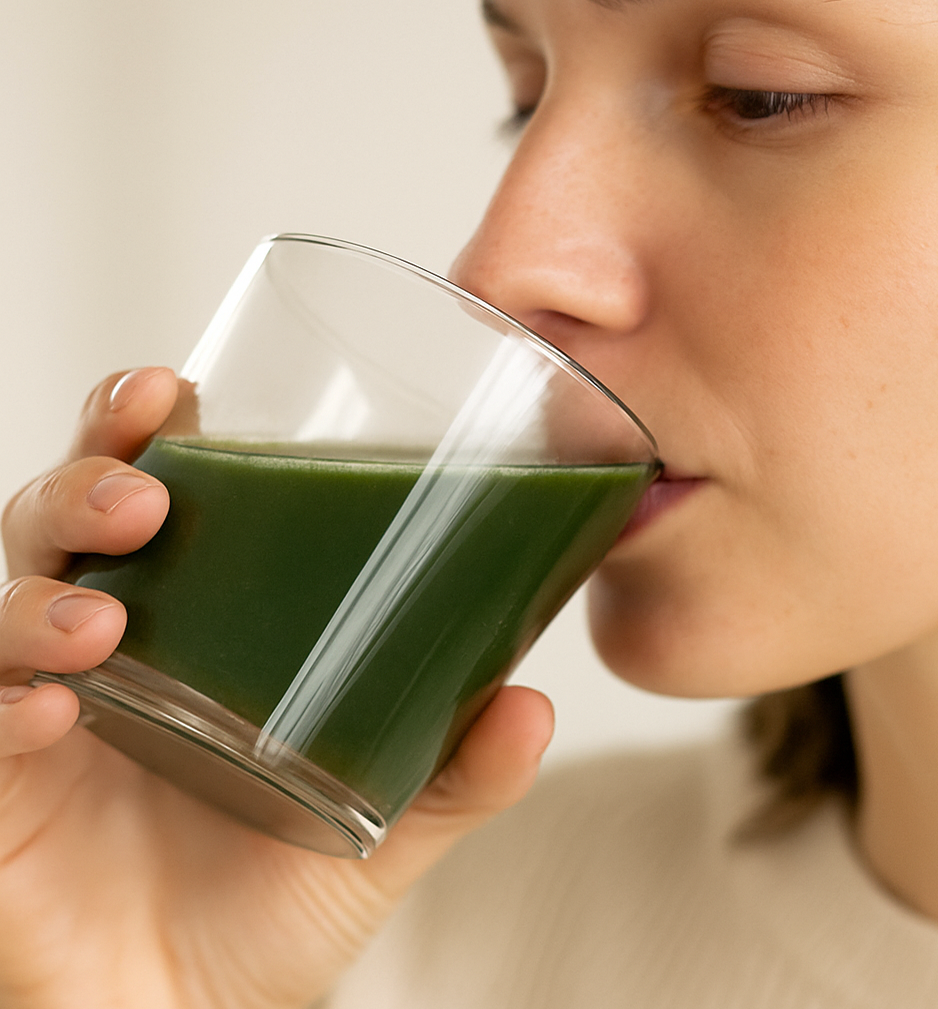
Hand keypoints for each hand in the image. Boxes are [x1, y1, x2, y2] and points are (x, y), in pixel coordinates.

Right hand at [0, 368, 553, 1008]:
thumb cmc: (274, 899)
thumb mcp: (383, 820)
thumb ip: (457, 768)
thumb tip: (534, 703)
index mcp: (193, 623)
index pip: (153, 493)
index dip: (146, 430)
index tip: (175, 388)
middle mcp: (109, 647)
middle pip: (64, 519)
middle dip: (89, 480)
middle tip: (147, 492)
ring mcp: (44, 712)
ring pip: (9, 602)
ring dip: (45, 594)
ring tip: (104, 618)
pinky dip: (5, 699)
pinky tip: (59, 705)